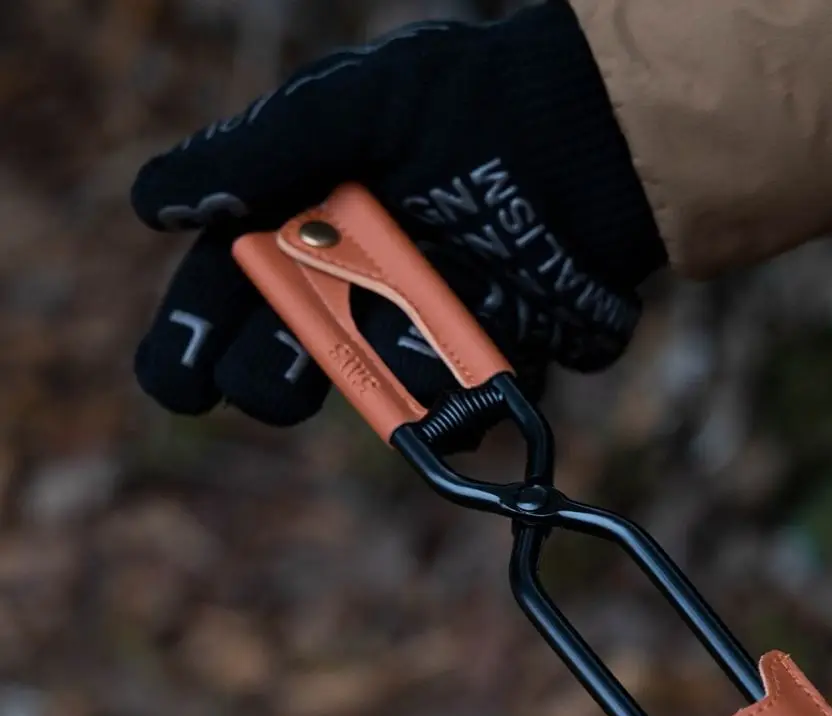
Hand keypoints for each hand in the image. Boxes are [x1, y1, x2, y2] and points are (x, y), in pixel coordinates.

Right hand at [130, 1, 665, 443]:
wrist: (583, 135)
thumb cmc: (465, 103)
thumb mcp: (354, 108)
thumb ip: (263, 152)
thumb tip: (157, 204)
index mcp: (301, 221)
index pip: (223, 287)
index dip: (190, 340)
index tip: (180, 387)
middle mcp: (349, 281)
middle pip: (281, 356)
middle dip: (267, 378)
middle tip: (266, 383)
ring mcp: (411, 324)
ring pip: (366, 385)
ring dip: (369, 379)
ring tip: (406, 350)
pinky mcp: (474, 355)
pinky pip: (452, 403)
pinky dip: (451, 403)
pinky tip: (463, 392)